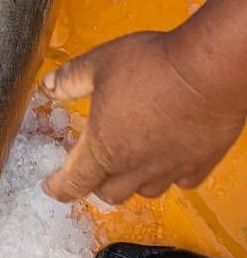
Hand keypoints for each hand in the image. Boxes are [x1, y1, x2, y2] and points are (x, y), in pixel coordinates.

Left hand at [43, 30, 246, 204]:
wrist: (208, 73)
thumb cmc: (154, 66)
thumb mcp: (99, 64)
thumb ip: (70, 79)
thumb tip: (49, 86)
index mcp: (103, 147)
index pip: (74, 182)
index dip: (59, 187)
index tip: (52, 187)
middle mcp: (135, 167)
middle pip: (108, 193)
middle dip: (94, 183)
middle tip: (90, 167)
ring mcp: (168, 170)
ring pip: (143, 192)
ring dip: (131, 181)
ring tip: (128, 161)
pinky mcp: (198, 165)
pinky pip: (178, 182)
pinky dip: (168, 175)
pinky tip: (166, 158)